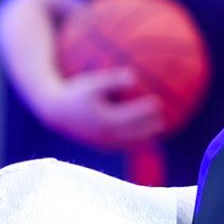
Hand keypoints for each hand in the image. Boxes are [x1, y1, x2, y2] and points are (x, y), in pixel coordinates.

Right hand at [35, 67, 164, 150]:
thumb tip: (135, 76)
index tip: (160, 101)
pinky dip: (140, 141)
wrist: (54, 113)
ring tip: (163, 127)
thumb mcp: (92, 83)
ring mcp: (106, 143)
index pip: (136, 117)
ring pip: (136, 145)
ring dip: (150, 137)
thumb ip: (114, 81)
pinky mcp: (103, 147)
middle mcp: (109, 136)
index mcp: (107, 121)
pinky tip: (148, 133)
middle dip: (155, 125)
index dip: (150, 109)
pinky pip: (127, 147)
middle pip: (141, 134)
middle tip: (169, 114)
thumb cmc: (75, 93)